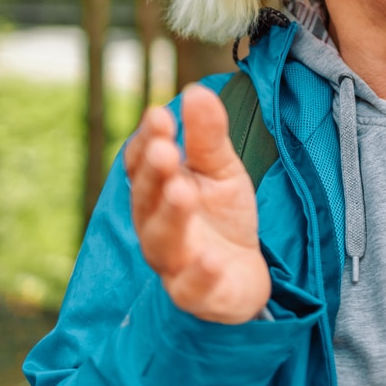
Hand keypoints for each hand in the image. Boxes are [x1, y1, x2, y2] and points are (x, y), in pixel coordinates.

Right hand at [124, 85, 269, 323]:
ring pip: (162, 241)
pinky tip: (211, 259)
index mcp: (157, 190)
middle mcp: (155, 225)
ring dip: (171, 216)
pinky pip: (192, 288)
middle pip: (146, 200)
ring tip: (182, 192)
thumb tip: (197, 90)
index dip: (146, 141)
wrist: (244, 274)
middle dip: (154, 175)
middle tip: (165, 149)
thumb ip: (208, 137)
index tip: (159, 115)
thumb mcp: (221, 170)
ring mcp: (174, 262)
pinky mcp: (197, 295)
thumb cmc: (222, 216)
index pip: (141, 164)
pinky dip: (200, 275)